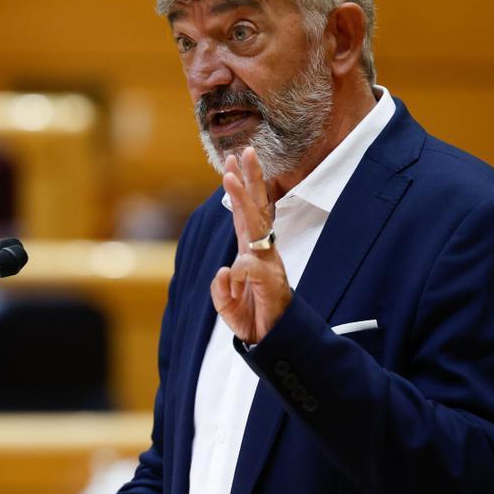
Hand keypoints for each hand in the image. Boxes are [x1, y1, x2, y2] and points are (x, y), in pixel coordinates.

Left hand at [210, 147, 291, 343]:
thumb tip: (226, 271)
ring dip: (244, 200)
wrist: (273, 342)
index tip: (231, 163)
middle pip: (257, 209)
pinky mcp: (272, 283)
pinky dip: (244, 269)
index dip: (240, 188)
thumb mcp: (227, 304)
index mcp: (250, 253)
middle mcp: (261, 253)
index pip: (245, 214)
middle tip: (244, 151)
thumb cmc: (253, 318)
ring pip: (257, 226)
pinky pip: (254, 269)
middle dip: (250, 179)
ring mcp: (268, 266)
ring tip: (232, 175)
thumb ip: (221, 288)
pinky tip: (237, 272)